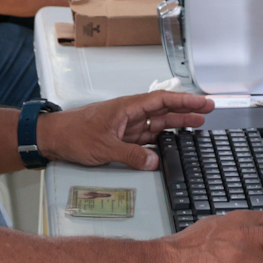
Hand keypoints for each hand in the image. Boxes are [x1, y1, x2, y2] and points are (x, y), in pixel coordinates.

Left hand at [41, 90, 212, 169]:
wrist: (54, 139)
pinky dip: (161, 140)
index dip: (185, 101)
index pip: (163, 100)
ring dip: (177, 124)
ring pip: (158, 124)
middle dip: (187, 110)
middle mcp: (131, 114)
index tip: (203, 103)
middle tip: (208, 111)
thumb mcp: (104, 147)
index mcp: (128, 107)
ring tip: (198, 125)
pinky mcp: (123, 138)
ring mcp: (128, 126)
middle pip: (165, 110)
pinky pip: (147, 138)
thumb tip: (153, 162)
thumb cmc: (73, 134)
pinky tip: (172, 143)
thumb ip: (131, 155)